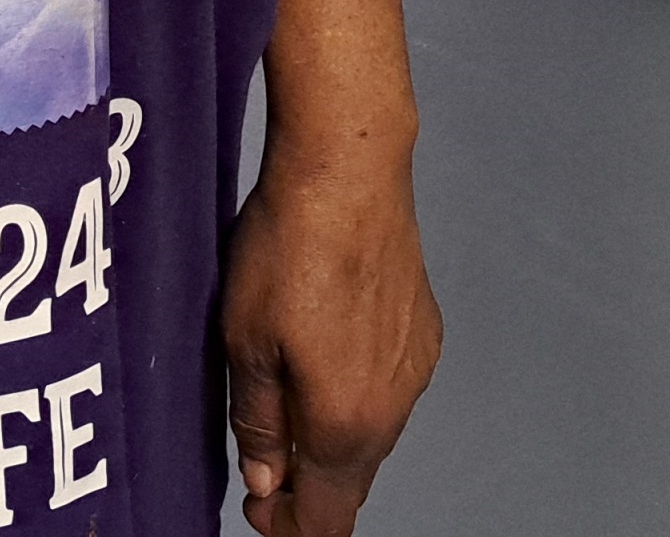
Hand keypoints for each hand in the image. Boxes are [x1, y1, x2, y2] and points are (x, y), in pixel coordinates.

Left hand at [220, 146, 439, 536]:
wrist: (349, 168)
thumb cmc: (291, 245)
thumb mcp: (244, 342)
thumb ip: (258, 423)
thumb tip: (267, 479)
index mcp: (345, 423)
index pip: (326, 520)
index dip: (287, 528)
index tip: (257, 509)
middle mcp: (393, 407)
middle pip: (350, 480)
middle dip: (306, 483)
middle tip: (262, 458)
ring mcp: (415, 369)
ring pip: (370, 432)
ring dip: (330, 433)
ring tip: (286, 391)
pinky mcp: (424, 331)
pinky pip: (388, 387)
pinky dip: (354, 389)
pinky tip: (323, 348)